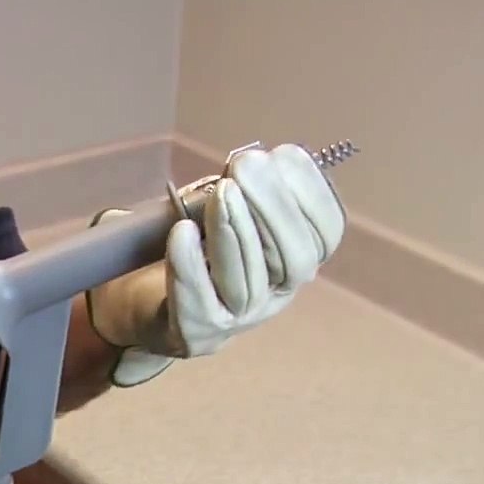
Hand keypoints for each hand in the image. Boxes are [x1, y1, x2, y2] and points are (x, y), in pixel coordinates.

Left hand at [86, 143, 345, 385]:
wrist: (157, 306)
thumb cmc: (203, 250)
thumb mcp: (232, 215)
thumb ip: (248, 193)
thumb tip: (254, 163)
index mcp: (296, 262)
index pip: (326, 234)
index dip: (311, 193)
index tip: (284, 155)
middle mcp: (278, 294)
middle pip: (294, 259)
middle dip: (274, 207)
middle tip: (246, 165)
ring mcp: (240, 316)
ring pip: (247, 278)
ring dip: (235, 228)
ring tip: (222, 190)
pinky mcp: (198, 328)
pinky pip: (199, 296)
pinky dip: (190, 261)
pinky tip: (183, 230)